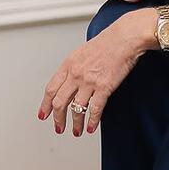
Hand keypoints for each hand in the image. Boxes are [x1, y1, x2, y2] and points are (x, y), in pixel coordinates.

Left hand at [36, 14, 144, 136]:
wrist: (124, 38)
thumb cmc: (108, 42)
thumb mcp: (82, 52)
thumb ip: (74, 67)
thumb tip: (70, 82)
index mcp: (68, 64)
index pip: (51, 89)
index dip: (45, 104)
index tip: (44, 114)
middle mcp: (76, 74)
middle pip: (60, 102)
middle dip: (58, 119)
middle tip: (59, 127)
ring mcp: (89, 82)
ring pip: (76, 109)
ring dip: (75, 124)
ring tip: (76, 131)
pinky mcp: (104, 87)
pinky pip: (95, 109)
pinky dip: (91, 121)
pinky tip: (90, 127)